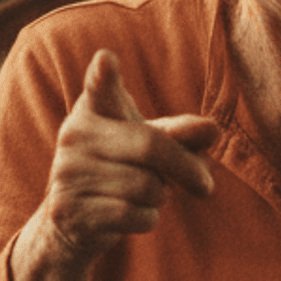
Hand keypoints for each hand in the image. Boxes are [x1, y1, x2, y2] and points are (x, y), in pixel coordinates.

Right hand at [11, 49, 218, 280]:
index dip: (104, 75)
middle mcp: (74, 135)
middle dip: (186, 168)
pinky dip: (148, 218)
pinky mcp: (69, 210)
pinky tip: (134, 214)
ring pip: (146, 186)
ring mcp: (67, 173)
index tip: (107, 60)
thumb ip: (182, 133)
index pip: (100, 88)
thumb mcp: (150, 143)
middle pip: (150, 145)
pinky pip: (133, 215)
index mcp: (94, 109)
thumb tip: (214, 130)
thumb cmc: (122, 168)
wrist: (75, 220)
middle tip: (205, 185)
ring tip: (145, 193)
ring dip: (160, 196)